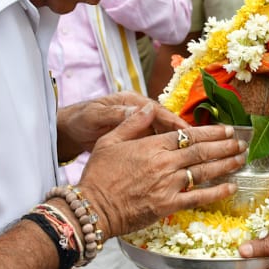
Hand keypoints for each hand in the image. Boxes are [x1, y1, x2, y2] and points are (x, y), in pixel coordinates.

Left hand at [57, 92, 185, 160]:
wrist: (68, 131)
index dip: (174, 123)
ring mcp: (138, 127)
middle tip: (199, 147)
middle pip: (165, 124)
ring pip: (162, 137)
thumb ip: (117, 114)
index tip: (187, 133)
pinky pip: (154, 146)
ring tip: (192, 159)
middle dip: (182, 135)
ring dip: (176, 147)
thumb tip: (143, 110)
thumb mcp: (96, 116)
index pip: (159, 111)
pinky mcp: (136, 140)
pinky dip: (164, 155)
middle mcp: (139, 112)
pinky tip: (174, 167)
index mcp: (132, 102)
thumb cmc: (80, 120)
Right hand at [78, 105, 245, 237]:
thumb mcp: (109, 141)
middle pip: (202, 151)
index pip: (188, 135)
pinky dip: (217, 192)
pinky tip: (232, 187)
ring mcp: (168, 185)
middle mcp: (165, 163)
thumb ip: (132, 123)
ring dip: (226, 164)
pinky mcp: (168, 205)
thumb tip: (149, 108)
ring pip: (204, 171)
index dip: (211, 132)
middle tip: (241, 142)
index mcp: (152, 145)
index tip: (226, 130)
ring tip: (241, 158)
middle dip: (225, 146)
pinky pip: (198, 198)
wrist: (93, 208)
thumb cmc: (98, 175)